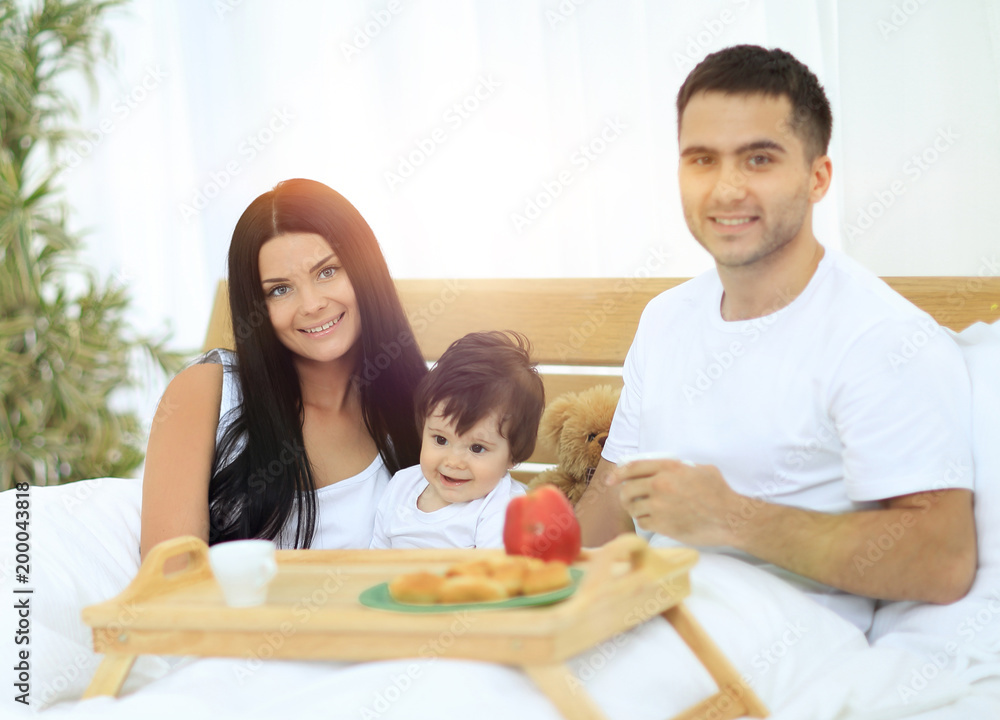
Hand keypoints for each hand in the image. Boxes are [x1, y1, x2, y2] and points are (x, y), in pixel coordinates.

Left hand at [607, 459, 741, 546]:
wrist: (730, 518)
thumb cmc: (720, 493)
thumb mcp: (701, 469)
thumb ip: (680, 467)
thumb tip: (667, 469)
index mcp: (669, 467)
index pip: (633, 467)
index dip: (618, 473)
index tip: (610, 480)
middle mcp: (661, 484)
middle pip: (627, 489)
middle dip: (625, 495)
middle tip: (629, 500)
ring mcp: (660, 505)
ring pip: (632, 507)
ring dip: (634, 509)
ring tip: (642, 511)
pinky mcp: (662, 524)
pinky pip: (641, 522)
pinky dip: (644, 522)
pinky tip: (653, 521)